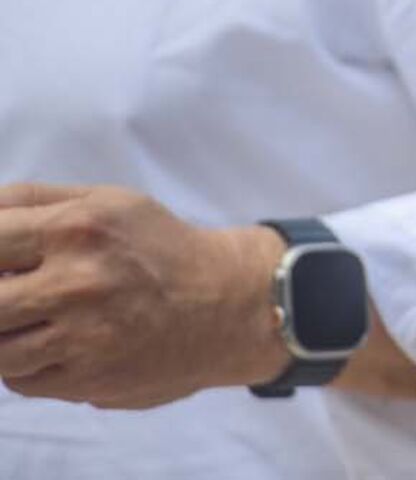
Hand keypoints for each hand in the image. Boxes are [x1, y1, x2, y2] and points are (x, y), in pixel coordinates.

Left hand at [0, 184, 286, 408]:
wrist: (228, 304)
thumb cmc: (160, 248)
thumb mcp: (108, 201)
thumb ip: (32, 201)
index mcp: (78, 227)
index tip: (4, 262)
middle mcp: (77, 281)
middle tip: (18, 293)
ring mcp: (82, 336)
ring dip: (6, 334)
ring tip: (35, 319)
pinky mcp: (87, 380)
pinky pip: (21, 379)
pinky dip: (25, 364)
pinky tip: (55, 344)